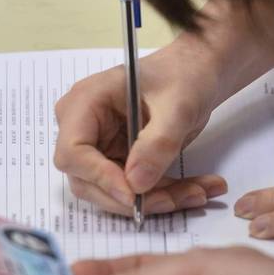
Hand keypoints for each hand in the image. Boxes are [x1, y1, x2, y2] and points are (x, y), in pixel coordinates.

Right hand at [54, 39, 227, 215]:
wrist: (195, 74)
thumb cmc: (182, 75)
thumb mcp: (178, 106)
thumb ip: (158, 143)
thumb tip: (136, 183)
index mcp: (85, 102)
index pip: (73, 151)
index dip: (99, 177)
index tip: (133, 194)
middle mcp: (85, 128)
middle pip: (91, 181)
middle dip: (136, 197)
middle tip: (179, 198)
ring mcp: (101, 147)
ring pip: (116, 192)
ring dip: (158, 200)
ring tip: (199, 193)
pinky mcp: (120, 161)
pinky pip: (136, 190)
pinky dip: (167, 194)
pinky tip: (198, 189)